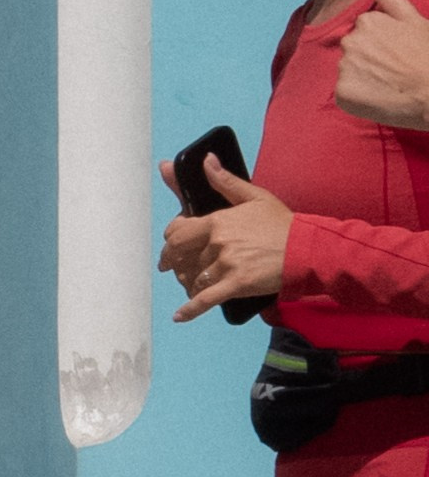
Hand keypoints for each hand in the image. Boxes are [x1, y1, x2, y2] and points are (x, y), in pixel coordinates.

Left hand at [157, 152, 292, 320]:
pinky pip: (206, 300)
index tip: (171, 246)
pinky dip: (190, 310)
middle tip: (170, 268)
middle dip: (173, 262)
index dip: (171, 240)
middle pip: (181, 256)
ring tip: (189, 285)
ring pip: (193, 278)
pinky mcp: (237, 285)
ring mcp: (226, 265)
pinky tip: (178, 316)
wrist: (306, 248)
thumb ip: (225, 181)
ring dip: (188, 283)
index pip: (178, 231)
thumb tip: (206, 160)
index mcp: (218, 221)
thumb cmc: (282, 223)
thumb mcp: (254, 196)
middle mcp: (217, 243)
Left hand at [336, 0, 428, 127]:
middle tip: (394, 71)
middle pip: (354, 51)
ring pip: (349, 73)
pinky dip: (359, 99)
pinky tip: (380, 100)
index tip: (397, 55)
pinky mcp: (343, 93)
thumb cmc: (428, 55)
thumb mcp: (414, 20)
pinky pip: (345, 95)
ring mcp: (345, 67)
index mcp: (367, 21)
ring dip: (363, 79)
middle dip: (369, 60)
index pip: (364, 33)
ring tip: (389, 86)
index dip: (382, 46)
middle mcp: (351, 41)